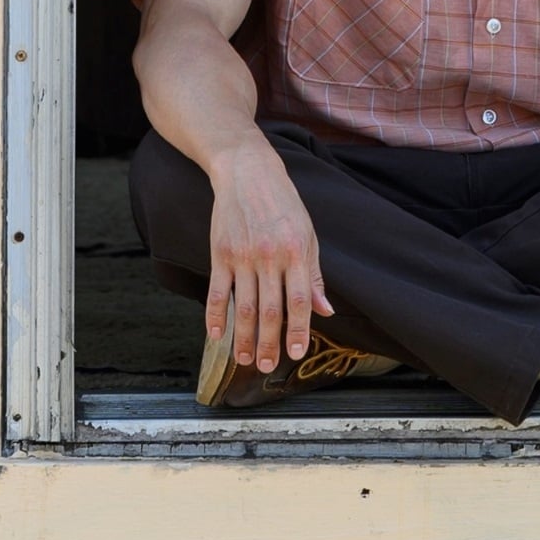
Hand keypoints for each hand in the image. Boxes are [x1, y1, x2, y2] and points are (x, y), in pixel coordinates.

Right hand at [204, 140, 330, 371]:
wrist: (248, 173)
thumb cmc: (284, 205)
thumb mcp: (308, 235)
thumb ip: (314, 275)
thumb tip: (325, 310)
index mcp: (296, 252)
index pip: (298, 301)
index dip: (298, 330)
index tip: (296, 353)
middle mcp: (269, 256)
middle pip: (268, 310)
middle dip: (268, 343)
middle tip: (267, 366)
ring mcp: (242, 256)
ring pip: (242, 307)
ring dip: (242, 337)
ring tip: (244, 359)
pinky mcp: (220, 253)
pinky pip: (216, 291)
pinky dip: (214, 316)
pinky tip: (216, 335)